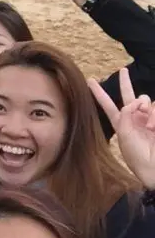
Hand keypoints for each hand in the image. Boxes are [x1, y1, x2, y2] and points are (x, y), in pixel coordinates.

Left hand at [88, 68, 154, 188]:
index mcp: (121, 123)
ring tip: (147, 126)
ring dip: (145, 109)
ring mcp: (148, 118)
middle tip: (123, 70)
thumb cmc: (137, 155)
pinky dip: (153, 117)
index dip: (99, 93)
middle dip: (125, 83)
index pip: (107, 104)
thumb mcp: (125, 134)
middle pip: (129, 95)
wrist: (154, 167)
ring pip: (145, 100)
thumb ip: (126, 115)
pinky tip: (152, 128)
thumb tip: (135, 102)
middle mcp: (134, 118)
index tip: (90, 80)